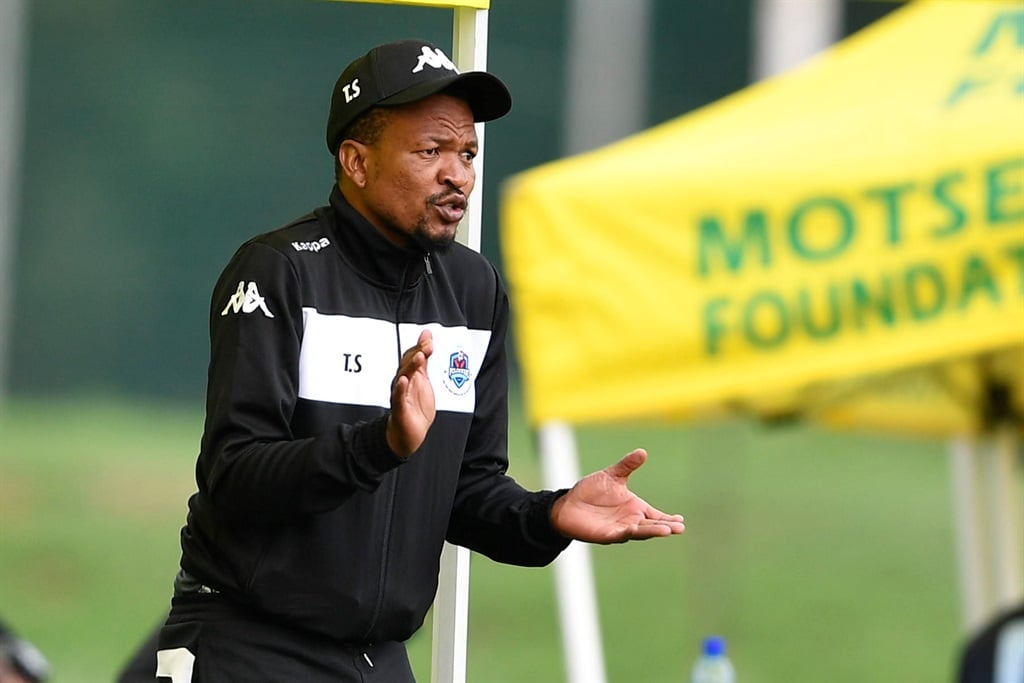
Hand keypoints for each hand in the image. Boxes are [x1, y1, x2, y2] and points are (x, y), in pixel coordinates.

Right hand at [386, 329, 434, 456]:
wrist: (410, 432)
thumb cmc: (416, 404)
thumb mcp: (423, 378)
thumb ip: (424, 358)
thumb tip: (426, 336)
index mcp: (409, 374)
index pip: (412, 356)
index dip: (420, 346)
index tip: (428, 338)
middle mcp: (402, 382)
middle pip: (407, 364)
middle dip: (417, 353)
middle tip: (427, 345)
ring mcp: (400, 394)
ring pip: (403, 377)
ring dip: (410, 366)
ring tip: (418, 357)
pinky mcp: (399, 408)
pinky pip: (398, 397)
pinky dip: (400, 389)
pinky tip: (403, 381)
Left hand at [550, 449, 684, 543]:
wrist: (568, 504)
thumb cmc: (591, 491)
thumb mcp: (612, 475)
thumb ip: (627, 465)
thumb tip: (643, 451)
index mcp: (635, 508)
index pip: (656, 516)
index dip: (669, 519)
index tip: (681, 521)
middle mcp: (630, 520)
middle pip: (651, 526)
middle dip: (665, 527)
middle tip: (679, 529)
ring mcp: (619, 529)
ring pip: (639, 532)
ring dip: (651, 531)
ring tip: (666, 530)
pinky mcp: (606, 535)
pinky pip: (618, 535)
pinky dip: (626, 533)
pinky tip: (633, 529)